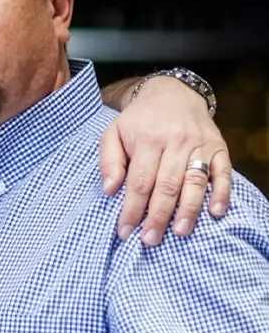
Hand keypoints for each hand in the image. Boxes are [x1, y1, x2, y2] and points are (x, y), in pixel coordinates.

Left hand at [99, 76, 231, 245]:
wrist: (171, 93)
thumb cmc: (138, 120)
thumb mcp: (113, 132)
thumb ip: (109, 161)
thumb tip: (109, 189)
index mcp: (148, 139)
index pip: (140, 181)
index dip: (132, 208)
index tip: (125, 231)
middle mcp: (175, 142)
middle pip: (167, 185)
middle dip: (158, 216)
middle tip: (150, 240)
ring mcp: (199, 145)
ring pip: (195, 181)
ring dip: (189, 209)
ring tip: (180, 232)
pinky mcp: (218, 147)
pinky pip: (223, 172)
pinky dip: (222, 193)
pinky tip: (215, 212)